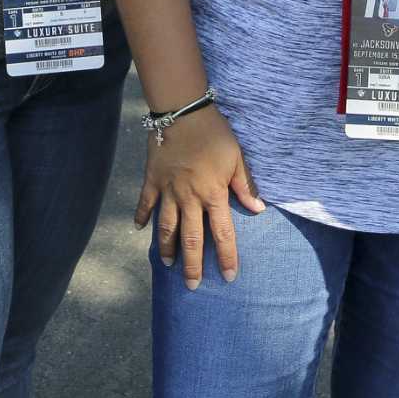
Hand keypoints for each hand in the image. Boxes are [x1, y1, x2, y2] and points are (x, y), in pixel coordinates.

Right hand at [134, 107, 262, 289]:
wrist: (183, 111)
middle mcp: (189, 198)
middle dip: (192, 265)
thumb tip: (258, 210)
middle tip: (192, 286)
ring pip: (166, 227)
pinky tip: (139, 230)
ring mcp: (168, 190)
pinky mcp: (152, 180)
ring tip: (169, 266)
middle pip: (191, 239)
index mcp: (213, 194)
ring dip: (168, 249)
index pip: (222, 234)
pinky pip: (145, 203)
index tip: (228, 277)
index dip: (226, 257)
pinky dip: (142, 217)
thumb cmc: (215, 133)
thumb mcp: (237, 157)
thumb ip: (245, 185)